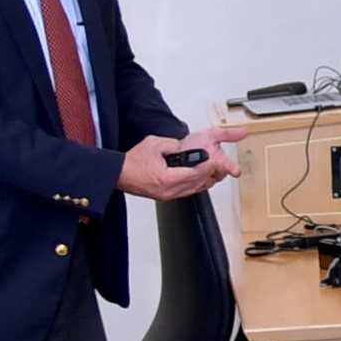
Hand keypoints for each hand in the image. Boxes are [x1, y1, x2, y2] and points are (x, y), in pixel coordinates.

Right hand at [115, 126, 244, 199]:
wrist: (119, 174)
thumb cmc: (132, 161)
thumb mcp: (154, 144)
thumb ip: (173, 145)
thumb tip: (185, 148)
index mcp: (167, 179)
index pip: (195, 174)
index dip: (209, 167)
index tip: (218, 161)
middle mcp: (170, 190)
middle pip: (198, 183)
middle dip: (211, 174)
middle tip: (222, 166)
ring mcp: (168, 195)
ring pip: (194, 189)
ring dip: (206, 180)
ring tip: (215, 171)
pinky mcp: (167, 196)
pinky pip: (187, 192)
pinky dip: (196, 185)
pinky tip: (201, 178)